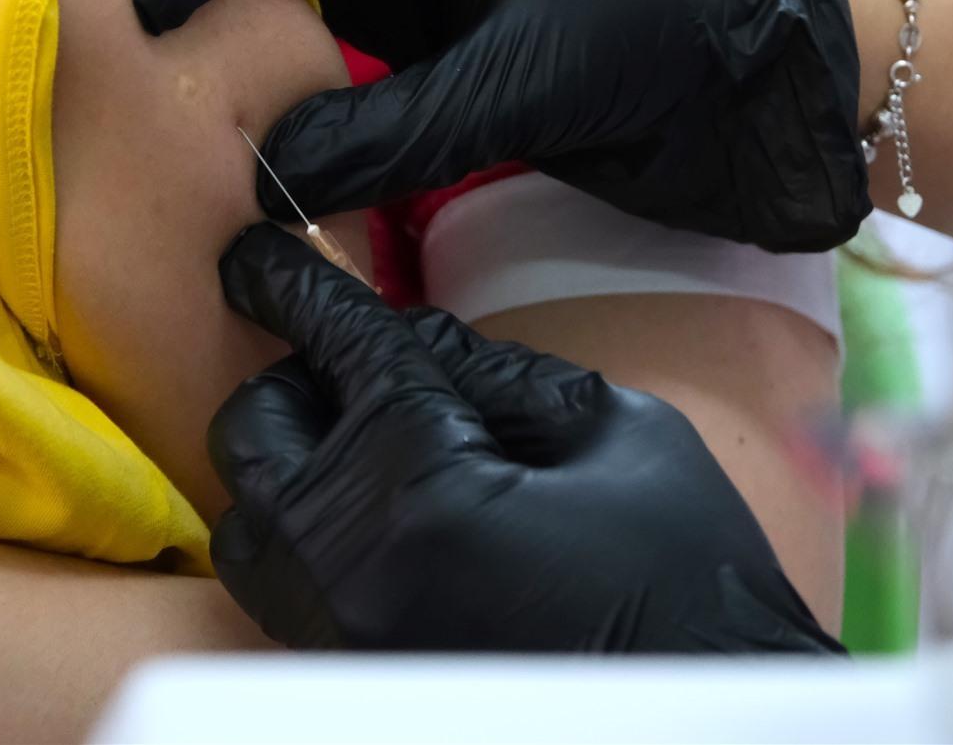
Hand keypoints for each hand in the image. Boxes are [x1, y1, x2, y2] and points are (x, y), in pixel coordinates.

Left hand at [205, 223, 845, 653]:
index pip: (342, 351)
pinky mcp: (352, 673)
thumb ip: (499, 373)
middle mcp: (353, 568)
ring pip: (249, 518)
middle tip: (358, 366)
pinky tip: (382, 511)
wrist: (703, 723)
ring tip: (368, 443)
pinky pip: (283, 585)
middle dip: (298, 378)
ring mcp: (342, 634)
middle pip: (257, 430)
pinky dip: (309, 528)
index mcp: (423, 488)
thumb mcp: (615, 433)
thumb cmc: (688, 578)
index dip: (296, 287)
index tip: (252, 255)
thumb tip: (413, 340)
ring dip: (291, 460)